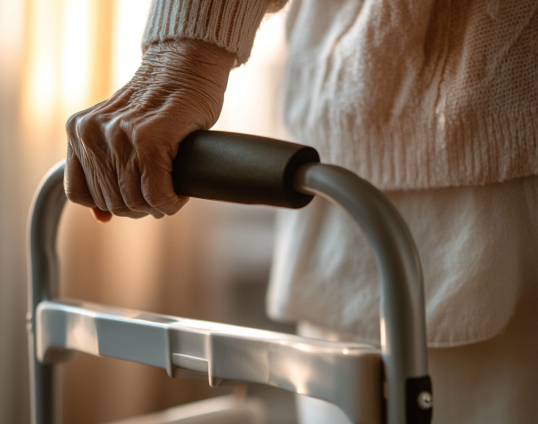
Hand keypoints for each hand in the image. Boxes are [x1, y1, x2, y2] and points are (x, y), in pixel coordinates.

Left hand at [65, 39, 234, 221]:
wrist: (185, 67)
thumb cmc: (160, 103)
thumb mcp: (120, 132)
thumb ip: (105, 168)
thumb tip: (101, 219)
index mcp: (78, 130)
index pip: (81, 194)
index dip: (109, 204)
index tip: (134, 197)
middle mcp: (92, 132)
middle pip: (111, 202)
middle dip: (139, 208)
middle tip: (160, 197)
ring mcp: (118, 135)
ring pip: (134, 202)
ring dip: (157, 206)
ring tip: (171, 193)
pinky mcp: (148, 139)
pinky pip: (157, 195)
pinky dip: (171, 202)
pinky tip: (180, 194)